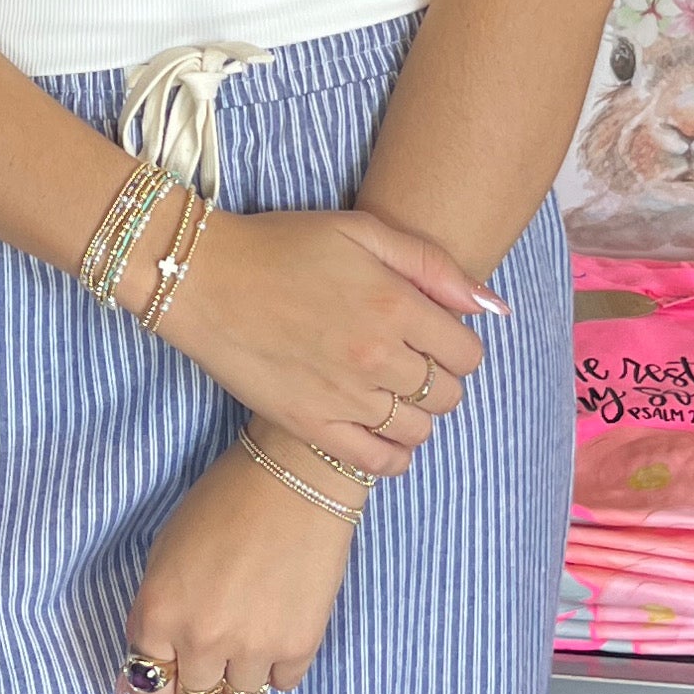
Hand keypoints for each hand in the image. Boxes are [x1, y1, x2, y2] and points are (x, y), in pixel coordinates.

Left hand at [123, 440, 352, 693]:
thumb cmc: (224, 502)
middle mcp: (200, 640)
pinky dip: (279, 667)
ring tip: (250, 642)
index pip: (148, 688)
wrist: (294, 477)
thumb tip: (143, 671)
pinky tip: (279, 630)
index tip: (174, 675)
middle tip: (213, 662)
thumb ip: (153, 614)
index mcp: (159, 615)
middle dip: (199, 688)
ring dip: (240, 680)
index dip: (160, 683)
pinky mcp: (298, 645)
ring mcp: (252, 648)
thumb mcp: (165, 553)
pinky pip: (283, 685)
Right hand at [140, 205, 494, 479]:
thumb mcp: (361, 231)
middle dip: (439, 379)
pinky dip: (391, 455)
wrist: (203, 277)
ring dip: (417, 415)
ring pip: (418, 430)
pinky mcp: (310, 424)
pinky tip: (380, 432)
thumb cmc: (282, 245)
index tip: (434, 337)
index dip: (457, 346)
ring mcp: (344, 395)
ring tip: (392, 393)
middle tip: (411, 363)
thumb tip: (491, 307)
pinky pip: (376, 462)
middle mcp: (376, 356)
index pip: (467, 352)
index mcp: (395, 304)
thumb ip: (432, 265)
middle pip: (447, 394)